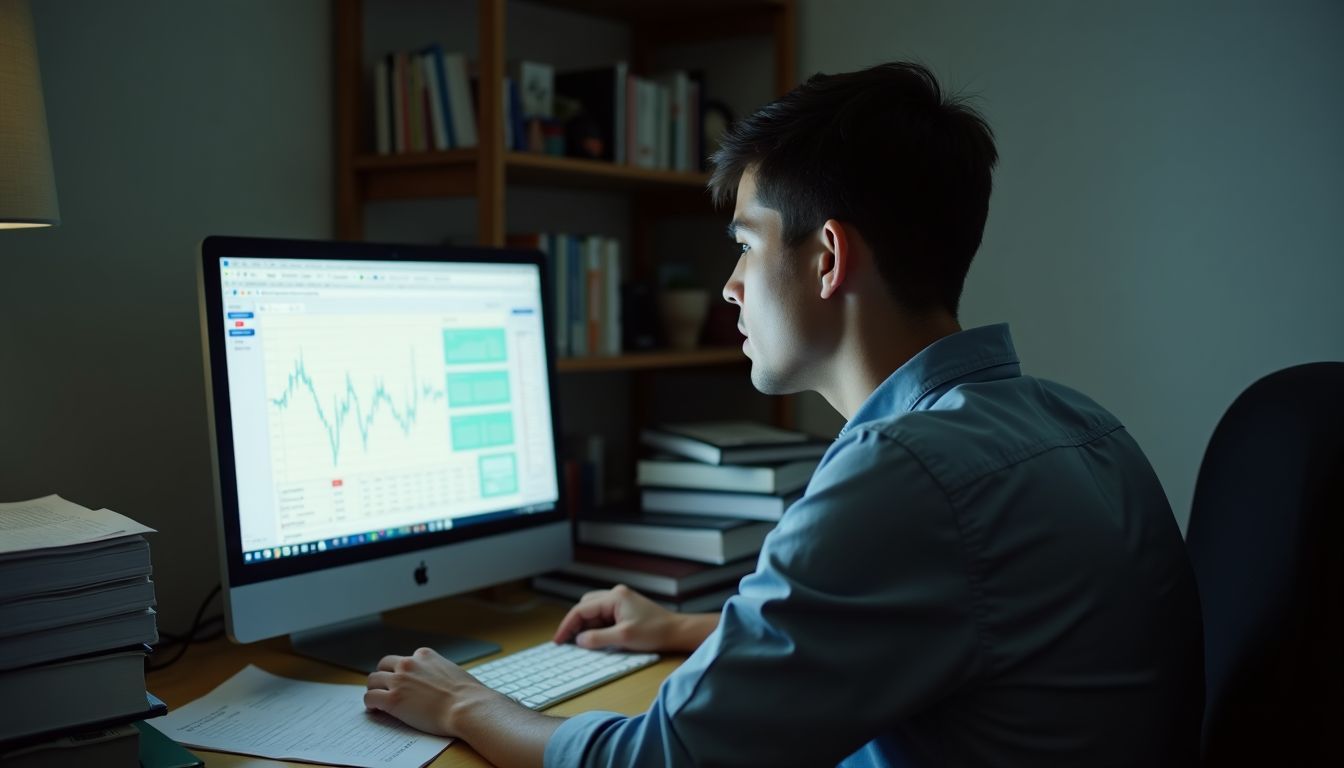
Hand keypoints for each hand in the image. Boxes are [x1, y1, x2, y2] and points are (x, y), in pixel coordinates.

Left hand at [364, 647, 504, 736]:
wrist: (467, 708)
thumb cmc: (468, 695)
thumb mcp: (452, 672)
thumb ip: (439, 672)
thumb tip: (439, 682)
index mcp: (425, 655)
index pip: (404, 659)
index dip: (401, 671)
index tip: (402, 681)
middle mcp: (409, 663)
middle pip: (383, 665)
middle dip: (383, 676)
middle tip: (385, 689)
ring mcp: (399, 681)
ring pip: (372, 680)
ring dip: (374, 689)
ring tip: (377, 700)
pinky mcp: (393, 700)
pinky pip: (370, 698)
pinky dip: (370, 703)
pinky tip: (376, 710)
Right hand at [553, 584, 713, 652]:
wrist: (677, 632)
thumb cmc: (655, 632)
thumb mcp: (623, 637)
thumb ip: (598, 638)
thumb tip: (578, 640)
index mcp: (614, 597)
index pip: (581, 609)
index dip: (567, 625)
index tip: (558, 640)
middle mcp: (615, 595)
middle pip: (584, 607)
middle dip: (574, 624)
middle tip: (565, 643)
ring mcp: (620, 601)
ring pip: (592, 612)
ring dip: (585, 626)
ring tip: (578, 644)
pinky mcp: (624, 610)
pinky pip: (602, 617)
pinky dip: (595, 627)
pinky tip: (594, 639)